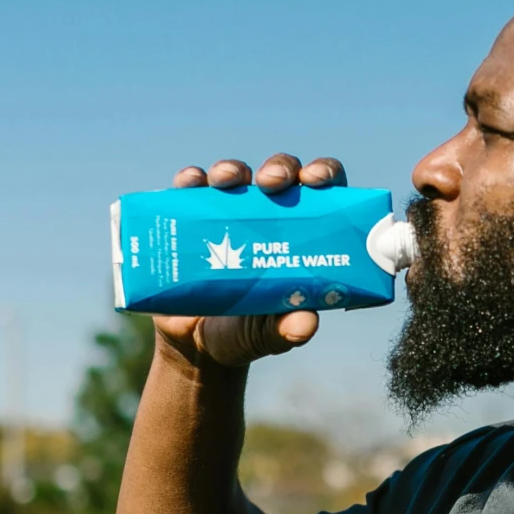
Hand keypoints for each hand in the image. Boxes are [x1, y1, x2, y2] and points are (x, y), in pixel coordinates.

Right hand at [154, 154, 346, 368]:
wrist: (195, 346)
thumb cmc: (246, 332)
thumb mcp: (268, 334)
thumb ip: (287, 329)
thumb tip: (305, 323)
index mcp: (302, 236)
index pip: (323, 192)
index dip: (323, 174)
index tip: (314, 180)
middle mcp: (268, 217)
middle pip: (280, 174)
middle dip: (278, 167)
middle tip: (272, 181)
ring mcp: (228, 214)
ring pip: (235, 175)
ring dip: (232, 169)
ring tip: (226, 180)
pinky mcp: (191, 219)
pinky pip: (190, 190)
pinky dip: (190, 180)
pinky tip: (189, 182)